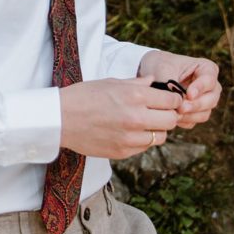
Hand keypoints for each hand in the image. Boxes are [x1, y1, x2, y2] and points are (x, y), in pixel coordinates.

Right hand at [59, 76, 187, 159]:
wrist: (61, 118)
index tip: (168, 100)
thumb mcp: (112, 82)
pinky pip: (144, 147)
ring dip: (157, 130)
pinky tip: (130, 132)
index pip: (171, 101)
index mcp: (135, 96)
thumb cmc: (84, 96)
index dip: (173, 100)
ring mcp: (130, 138)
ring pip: (160, 137)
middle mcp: (136, 118)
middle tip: (159, 112)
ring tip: (144, 123)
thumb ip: (137, 83)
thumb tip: (154, 82)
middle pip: (171, 121)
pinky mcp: (123, 152)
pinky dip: (142, 140)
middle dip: (168, 115)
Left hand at [138, 49, 221, 127]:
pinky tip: (172, 117)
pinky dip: (183, 121)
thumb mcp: (164, 69)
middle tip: (181, 108)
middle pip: (212, 99)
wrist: (154, 74)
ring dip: (190, 115)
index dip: (200, 88)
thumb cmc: (161, 66)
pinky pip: (194, 121)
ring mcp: (205, 102)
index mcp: (207, 69)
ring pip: (205, 113)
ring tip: (174, 114)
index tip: (189, 95)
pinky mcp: (196, 114)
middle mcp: (210, 87)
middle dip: (196, 105)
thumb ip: (171, 83)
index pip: (209, 79)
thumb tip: (176, 101)